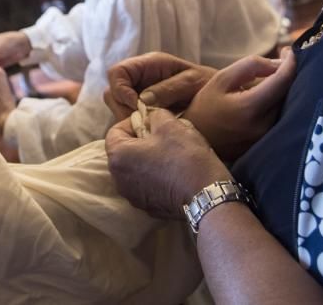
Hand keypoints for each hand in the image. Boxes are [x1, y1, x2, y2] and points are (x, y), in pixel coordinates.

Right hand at [106, 52, 214, 120]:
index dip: (121, 90)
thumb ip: (168, 89)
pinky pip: (129, 118)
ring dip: (128, 119)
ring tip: (150, 128)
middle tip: (143, 122)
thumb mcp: (193, 83)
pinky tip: (152, 131)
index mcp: (150, 64)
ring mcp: (140, 94)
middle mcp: (140, 78)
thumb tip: (142, 100)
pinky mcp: (143, 110)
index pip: (117, 72)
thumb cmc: (210, 85)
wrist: (224, 98)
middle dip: (123, 108)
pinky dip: (136, 126)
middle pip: (113, 92)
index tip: (137, 106)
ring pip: (118, 107)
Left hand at [106, 108, 228, 218]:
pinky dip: (156, 177)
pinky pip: (147, 185)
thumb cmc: (184, 156)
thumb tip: (151, 117)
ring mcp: (133, 196)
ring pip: (136, 169)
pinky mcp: (148, 207)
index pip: (115, 132)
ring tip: (170, 153)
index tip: (151, 120)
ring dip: (148, 159)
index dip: (132, 122)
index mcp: (118, 157)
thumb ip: (154, 115)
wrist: (207, 195)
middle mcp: (119, 180)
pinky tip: (175, 171)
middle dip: (140, 141)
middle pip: (124, 152)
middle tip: (162, 135)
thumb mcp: (170, 124)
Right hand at [182, 51, 295, 160]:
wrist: (195, 139)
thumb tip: (278, 62)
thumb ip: (250, 66)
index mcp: (251, 107)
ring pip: (286, 106)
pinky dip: (278, 102)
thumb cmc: (205, 106)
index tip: (288, 51)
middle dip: (287, 74)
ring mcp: (267, 136)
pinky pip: (279, 117)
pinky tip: (269, 94)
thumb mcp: (222, 79)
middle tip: (280, 60)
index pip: (282, 81)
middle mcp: (264, 125)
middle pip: (288, 93)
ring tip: (273, 76)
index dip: (290, 62)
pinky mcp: (267, 142)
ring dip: (283, 89)